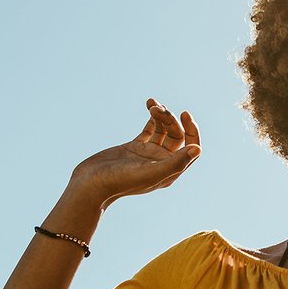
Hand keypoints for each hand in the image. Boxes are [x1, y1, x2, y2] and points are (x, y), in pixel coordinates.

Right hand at [69, 98, 201, 209]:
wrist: (90, 184)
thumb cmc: (120, 181)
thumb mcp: (150, 172)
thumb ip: (175, 162)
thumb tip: (197, 149)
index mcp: (170, 170)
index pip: (191, 147)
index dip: (191, 130)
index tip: (184, 113)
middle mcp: (161, 162)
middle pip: (176, 135)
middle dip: (170, 119)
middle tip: (157, 109)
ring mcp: (148, 154)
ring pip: (163, 130)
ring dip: (161, 115)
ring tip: (152, 104)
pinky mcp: (134, 147)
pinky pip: (150, 129)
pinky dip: (152, 117)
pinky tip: (149, 105)